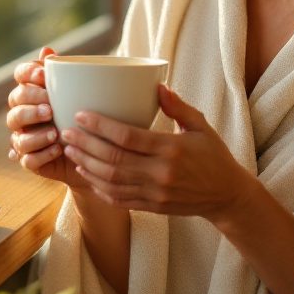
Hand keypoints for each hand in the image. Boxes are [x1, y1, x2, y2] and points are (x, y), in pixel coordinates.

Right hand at [6, 46, 86, 189]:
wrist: (94, 152)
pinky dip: (41, 154)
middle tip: (50, 108)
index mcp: (33, 90)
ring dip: (35, 133)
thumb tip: (47, 51)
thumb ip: (64, 74)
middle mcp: (23, 112)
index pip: (20, 75)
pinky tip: (57, 149)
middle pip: (15, 103)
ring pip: (17, 134)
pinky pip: (27, 159)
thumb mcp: (79, 94)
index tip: (43, 76)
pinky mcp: (30, 160)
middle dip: (31, 104)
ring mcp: (24, 137)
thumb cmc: (82, 115)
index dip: (27, 74)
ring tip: (54, 132)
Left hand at [61, 83, 248, 221]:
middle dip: (85, 145)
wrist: (227, 195)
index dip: (100, 126)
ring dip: (87, 166)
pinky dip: (100, 188)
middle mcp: (160, 173)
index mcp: (171, 149)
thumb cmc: (213, 156)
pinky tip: (87, 174)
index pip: (127, 136)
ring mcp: (155, 193)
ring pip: (112, 181)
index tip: (80, 114)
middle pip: (113, 159)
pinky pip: (120, 199)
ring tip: (70, 151)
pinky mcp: (153, 207)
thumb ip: (178, 107)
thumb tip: (157, 85)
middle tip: (66, 132)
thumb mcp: (200, 126)